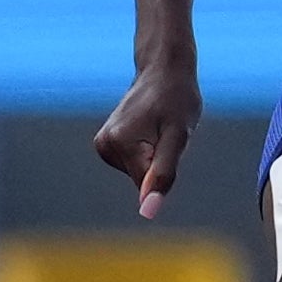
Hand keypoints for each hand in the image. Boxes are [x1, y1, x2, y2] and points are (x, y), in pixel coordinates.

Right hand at [94, 60, 200, 220]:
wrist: (163, 70)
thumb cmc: (177, 99)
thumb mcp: (179, 137)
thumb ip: (163, 174)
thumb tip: (147, 212)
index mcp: (119, 144)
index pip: (148, 183)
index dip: (168, 167)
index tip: (170, 140)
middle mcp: (105, 145)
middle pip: (142, 178)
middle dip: (161, 161)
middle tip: (167, 131)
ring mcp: (103, 145)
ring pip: (139, 172)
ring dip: (155, 156)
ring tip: (160, 127)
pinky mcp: (106, 144)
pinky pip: (134, 163)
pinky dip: (147, 152)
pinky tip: (150, 129)